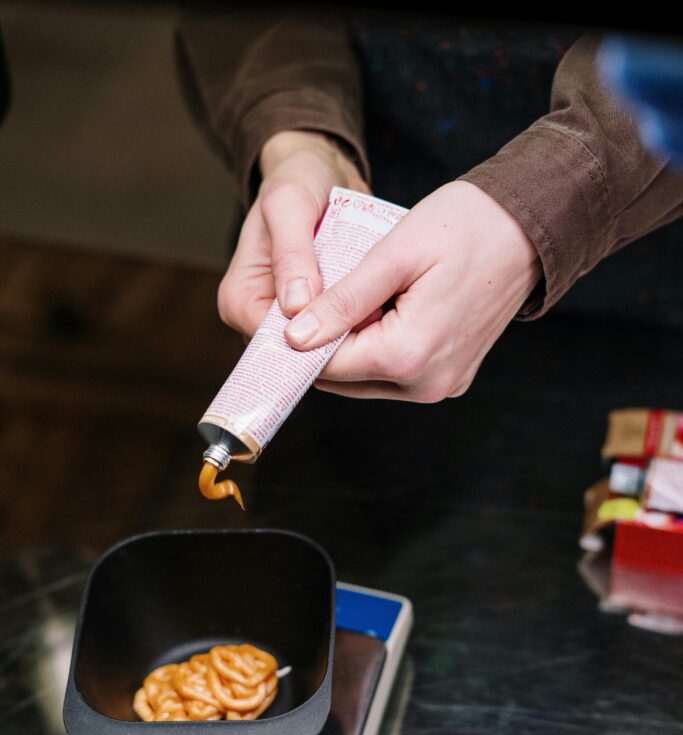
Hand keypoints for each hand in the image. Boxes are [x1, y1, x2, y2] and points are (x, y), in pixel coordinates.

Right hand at [217, 130, 368, 337]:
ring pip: (324, 342)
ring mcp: (290, 319)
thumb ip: (292, 254)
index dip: (313, 342)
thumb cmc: (297, 181)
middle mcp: (259, 317)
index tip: (354, 327)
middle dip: (336, 338)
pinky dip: (360, 320)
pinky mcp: (316, 314)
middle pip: (299, 350)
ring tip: (385, 309)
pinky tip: (384, 307)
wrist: (320, 170)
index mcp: (239, 300)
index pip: (273, 342)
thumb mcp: (290, 205)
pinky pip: (340, 330)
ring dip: (353, 330)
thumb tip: (296, 307)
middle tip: (379, 318)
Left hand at [283, 181, 542, 401]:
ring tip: (350, 298)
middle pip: (345, 378)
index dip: (298, 338)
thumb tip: (296, 337)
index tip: (283, 309)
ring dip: (349, 346)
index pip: (327, 365)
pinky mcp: (451, 378)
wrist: (530, 228)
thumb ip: (342, 301)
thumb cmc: (465, 226)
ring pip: (367, 379)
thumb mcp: (394, 254)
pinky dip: (377, 348)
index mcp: (409, 356)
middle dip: (323, 343)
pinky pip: (395, 373)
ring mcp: (442, 385)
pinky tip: (380, 309)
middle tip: (313, 298)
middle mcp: (426, 384)